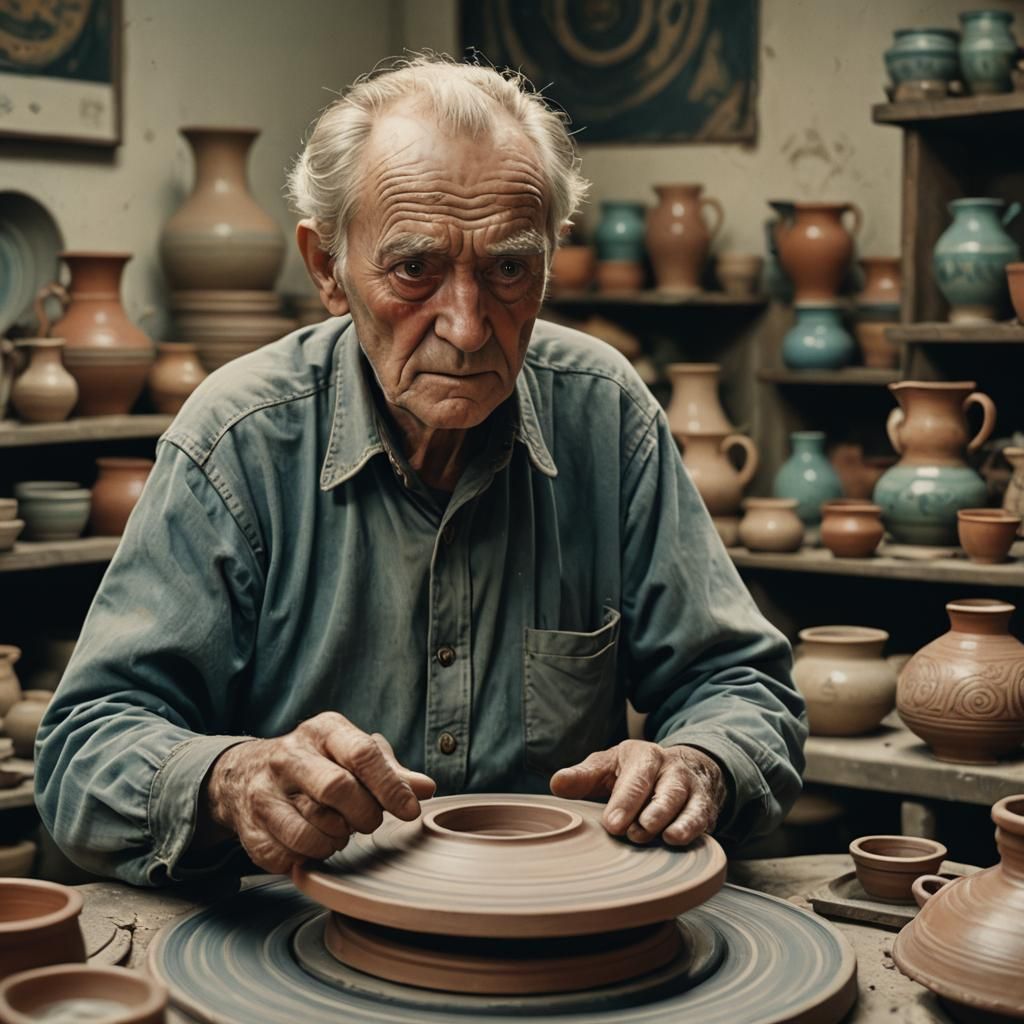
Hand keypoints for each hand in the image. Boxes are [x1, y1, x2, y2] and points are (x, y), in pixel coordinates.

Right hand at [205, 712, 435, 872]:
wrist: (245, 774)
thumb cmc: (316, 763)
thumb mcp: (351, 754)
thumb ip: (389, 771)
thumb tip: (425, 788)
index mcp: (322, 730)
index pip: (362, 754)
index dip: (390, 786)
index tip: (409, 810)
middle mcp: (288, 755)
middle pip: (337, 788)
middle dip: (363, 814)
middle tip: (369, 822)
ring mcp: (264, 791)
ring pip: (313, 829)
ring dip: (336, 840)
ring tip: (339, 830)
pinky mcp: (250, 828)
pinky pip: (291, 855)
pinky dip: (311, 856)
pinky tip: (314, 841)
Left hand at [549, 740, 725, 845]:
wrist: (678, 770)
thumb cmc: (632, 772)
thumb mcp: (606, 767)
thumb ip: (583, 777)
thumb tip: (557, 784)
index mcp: (645, 756)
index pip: (637, 778)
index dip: (625, 801)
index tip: (612, 824)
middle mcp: (672, 770)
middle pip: (667, 791)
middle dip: (652, 812)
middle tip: (633, 833)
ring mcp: (692, 790)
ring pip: (689, 806)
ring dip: (675, 823)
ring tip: (662, 838)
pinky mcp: (704, 810)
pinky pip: (702, 820)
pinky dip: (693, 831)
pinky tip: (678, 842)